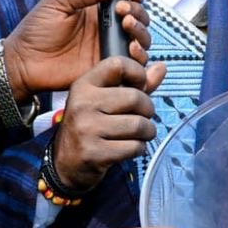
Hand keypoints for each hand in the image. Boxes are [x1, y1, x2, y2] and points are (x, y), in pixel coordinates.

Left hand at [3, 0, 150, 98]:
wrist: (23, 63)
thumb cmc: (35, 30)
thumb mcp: (59, 2)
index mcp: (96, 11)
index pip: (126, 1)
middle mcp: (107, 29)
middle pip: (139, 19)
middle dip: (138, 12)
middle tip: (122, 12)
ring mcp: (108, 50)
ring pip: (140, 40)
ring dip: (141, 32)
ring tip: (127, 27)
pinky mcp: (107, 69)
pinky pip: (132, 65)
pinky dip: (139, 56)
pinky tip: (130, 50)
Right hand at [51, 55, 164, 191]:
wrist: (66, 162)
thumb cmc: (92, 125)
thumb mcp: (106, 100)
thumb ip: (134, 84)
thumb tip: (162, 67)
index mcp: (84, 85)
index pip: (118, 64)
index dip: (138, 73)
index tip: (141, 86)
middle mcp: (82, 104)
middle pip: (135, 97)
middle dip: (148, 109)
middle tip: (144, 117)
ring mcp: (86, 129)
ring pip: (138, 125)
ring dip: (147, 132)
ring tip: (140, 134)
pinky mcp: (93, 153)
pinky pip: (134, 147)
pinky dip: (140, 148)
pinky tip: (131, 148)